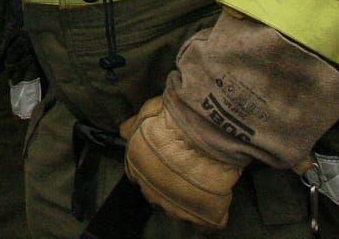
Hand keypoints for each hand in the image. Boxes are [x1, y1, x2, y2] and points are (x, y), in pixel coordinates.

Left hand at [119, 96, 242, 230]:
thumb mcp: (146, 114)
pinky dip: (209, 219)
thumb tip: (124, 131)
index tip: (164, 159)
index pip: (138, 174)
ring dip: (186, 198)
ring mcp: (175, 206)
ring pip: (178, 208)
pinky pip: (205, 225)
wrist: (201, 133)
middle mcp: (151, 191)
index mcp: (136, 167)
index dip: (152, 167)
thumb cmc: (172, 120)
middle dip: (167, 183)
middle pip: (157, 192)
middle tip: (184, 169)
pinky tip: (215, 210)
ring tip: (202, 183)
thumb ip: (134, 126)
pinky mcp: (200, 216)